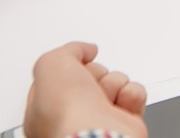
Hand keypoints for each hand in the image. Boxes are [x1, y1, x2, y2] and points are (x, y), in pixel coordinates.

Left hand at [24, 42, 147, 137]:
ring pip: (114, 82)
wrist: (96, 136)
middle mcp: (73, 116)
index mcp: (45, 108)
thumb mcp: (51, 64)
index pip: (60, 76)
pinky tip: (122, 103)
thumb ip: (67, 50)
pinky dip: (131, 94)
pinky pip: (134, 94)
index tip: (75, 60)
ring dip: (114, 82)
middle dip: (95, 72)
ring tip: (106, 97)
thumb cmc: (67, 112)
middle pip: (91, 75)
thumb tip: (86, 50)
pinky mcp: (124, 123)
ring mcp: (99, 119)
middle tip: (89, 84)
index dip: (70, 64)